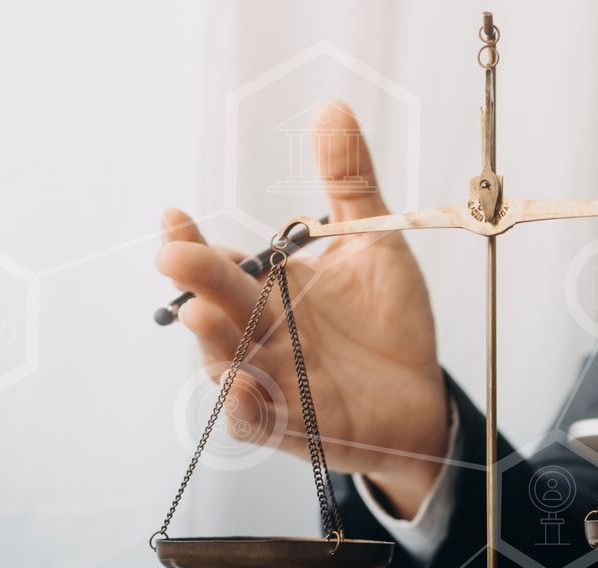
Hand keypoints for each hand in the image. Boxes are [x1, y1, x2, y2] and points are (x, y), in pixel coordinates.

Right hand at [157, 100, 448, 516]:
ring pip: (226, 364)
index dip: (194, 242)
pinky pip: (254, 422)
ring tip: (203, 315)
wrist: (422, 395)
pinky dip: (244, 408)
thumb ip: (349, 184)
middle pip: (219, 307)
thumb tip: (331, 109)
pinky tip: (242, 387)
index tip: (175, 214)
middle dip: (197, 280)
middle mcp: (259, 333)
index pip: (220, 263)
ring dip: (213, 342)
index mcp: (268, 289)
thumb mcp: (373, 246)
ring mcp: (271, 382)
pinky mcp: (291, 428)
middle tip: (176, 254)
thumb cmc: (387, 322)